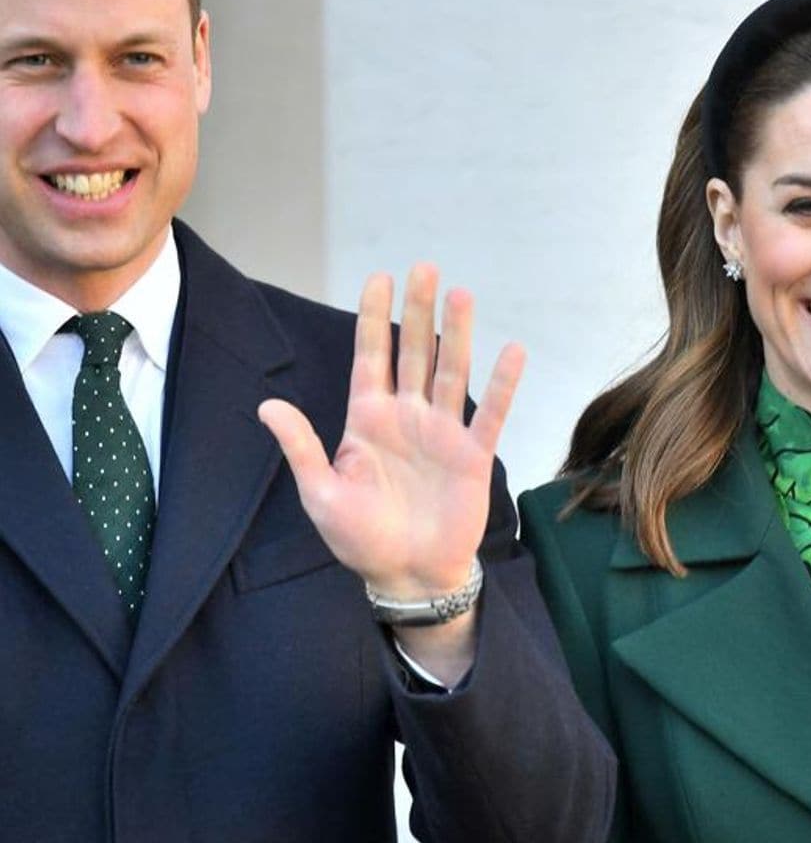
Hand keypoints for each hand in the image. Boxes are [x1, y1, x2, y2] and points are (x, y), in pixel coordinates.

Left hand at [257, 264, 524, 600]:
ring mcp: (441, 432)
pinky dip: (501, 384)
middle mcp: (406, 416)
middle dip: (418, 311)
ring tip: (461, 296)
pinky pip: (490, 413)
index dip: (374, 318)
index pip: (370, 357)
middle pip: (413, 352)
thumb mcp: (321, 493)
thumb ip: (301, 446)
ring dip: (456, 335)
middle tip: (425, 268)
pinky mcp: (472, 455)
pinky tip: (511, 351)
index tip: (379, 277)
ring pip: (449, 372)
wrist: (407, 574)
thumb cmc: (360, 538)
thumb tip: (266, 404)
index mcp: (367, 420)